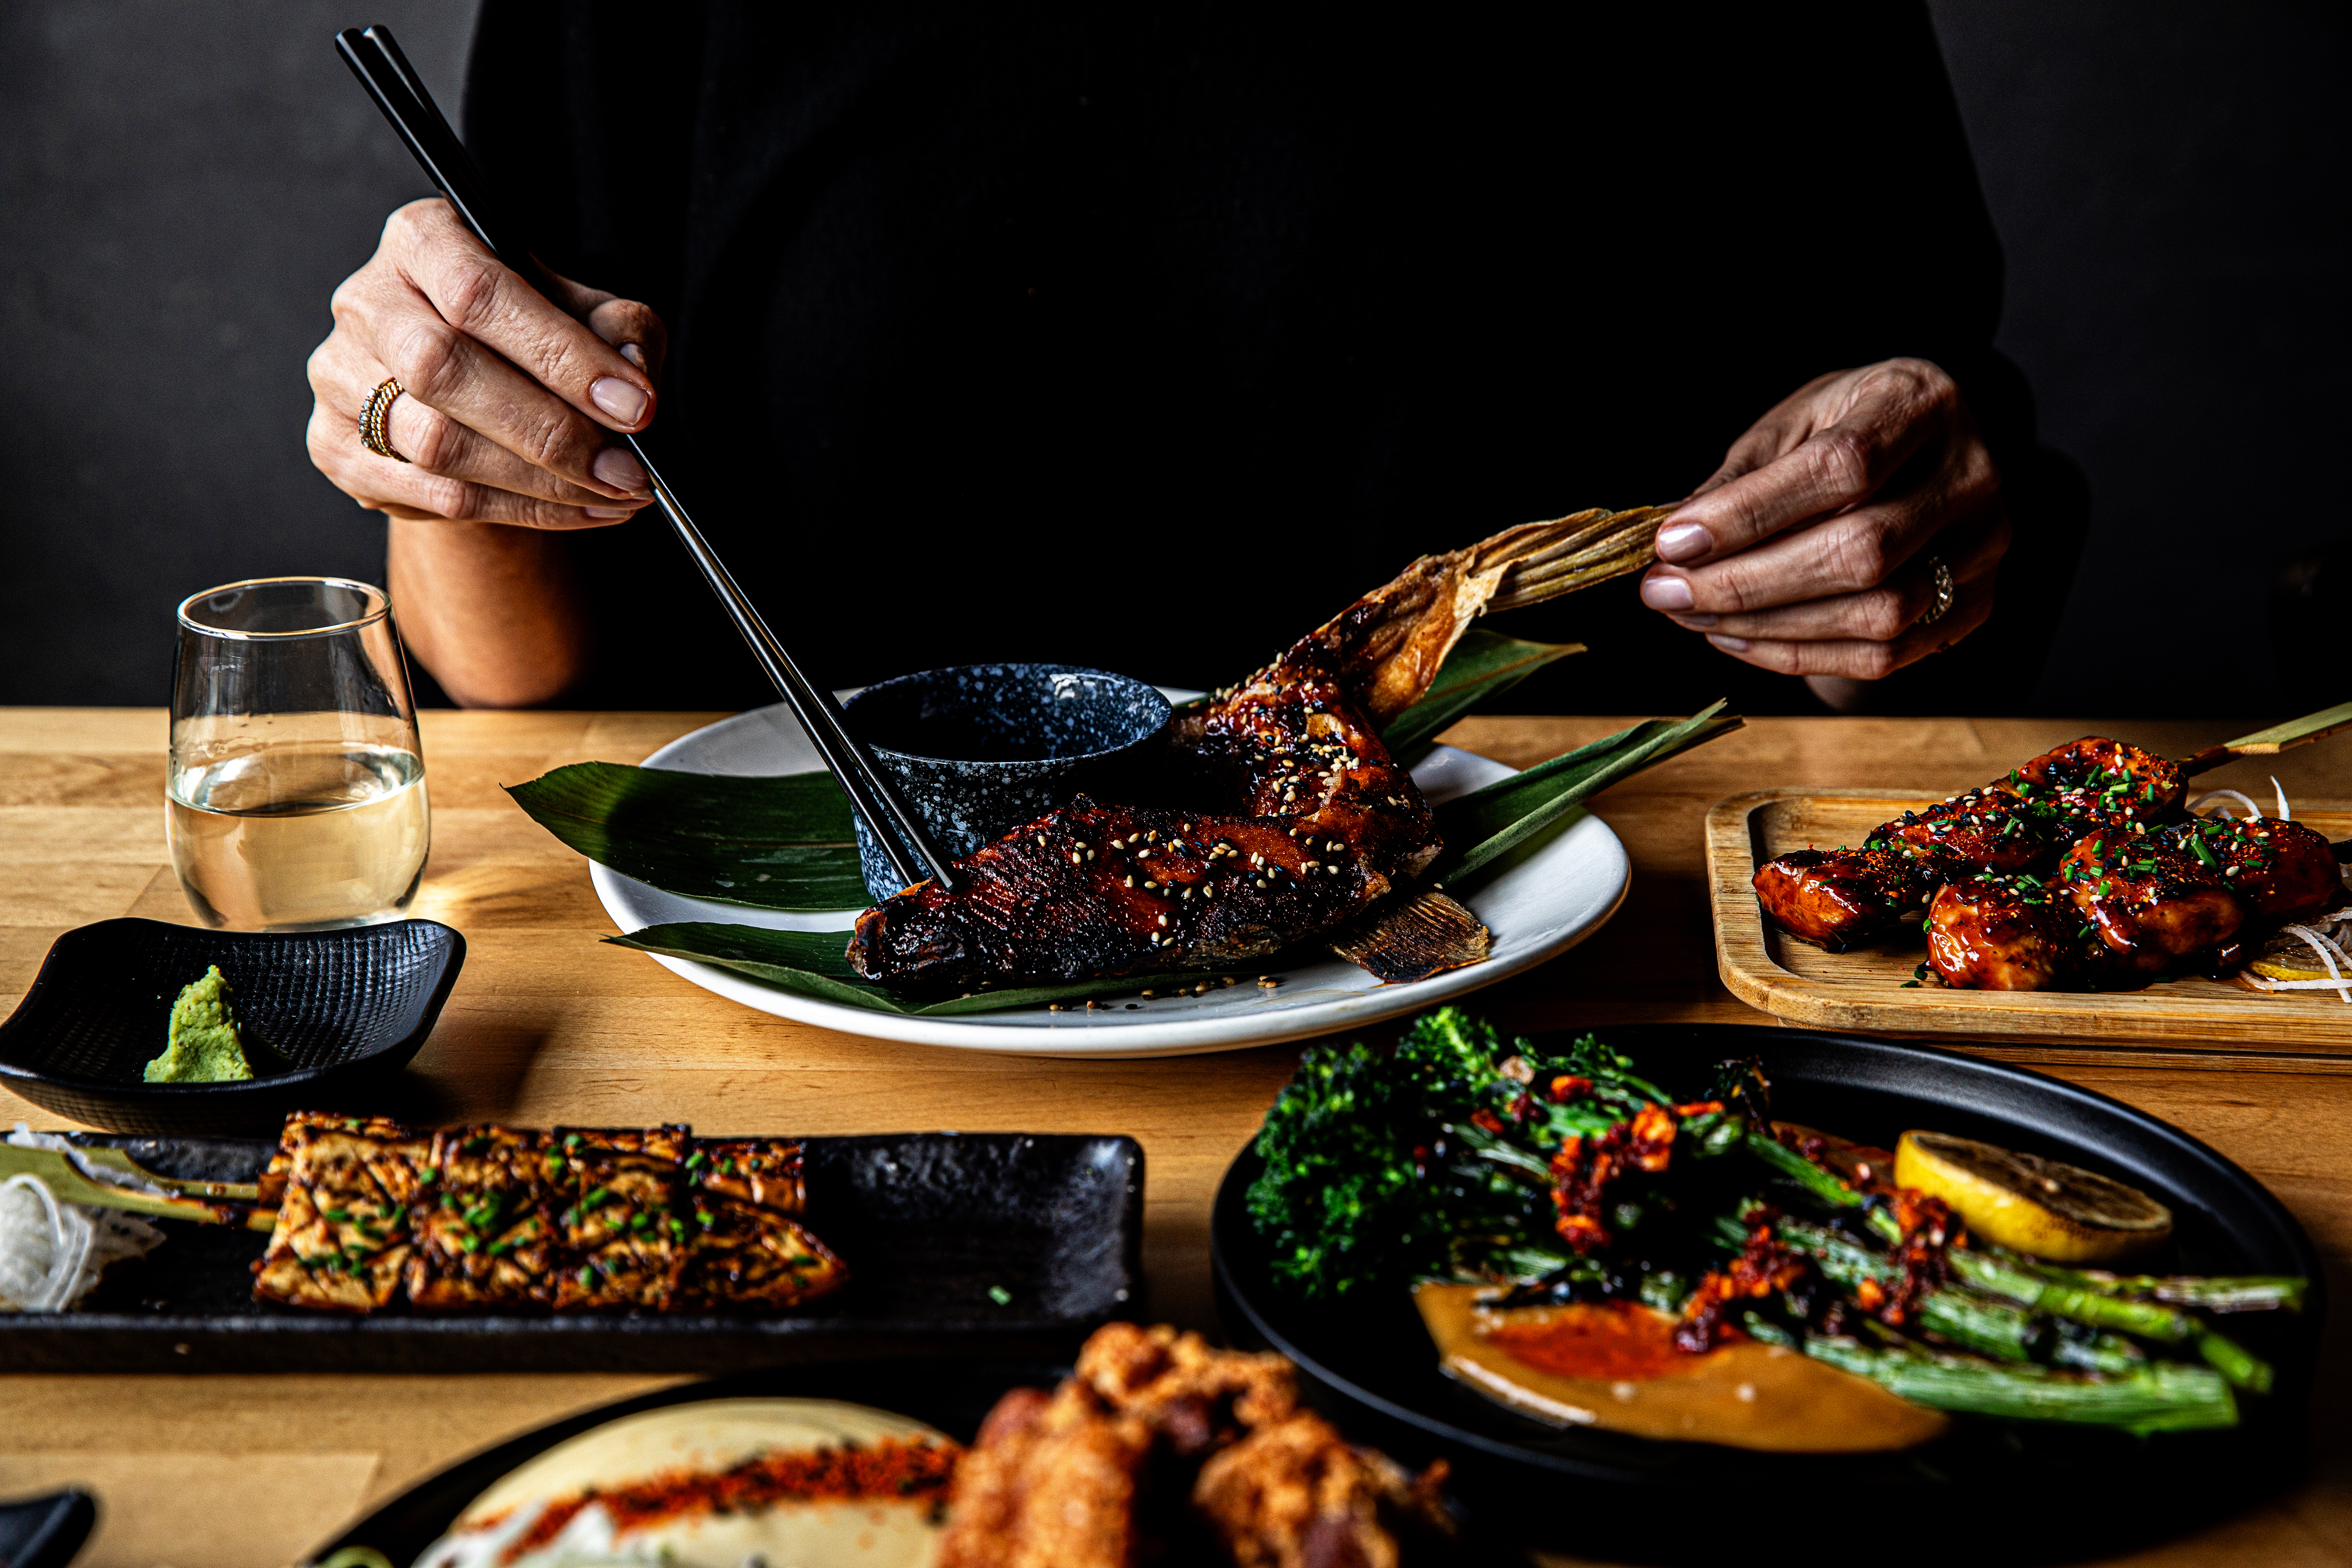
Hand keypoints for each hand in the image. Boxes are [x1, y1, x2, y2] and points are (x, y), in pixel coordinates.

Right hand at [306, 198, 665, 528]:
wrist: (474, 393)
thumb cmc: (532, 337)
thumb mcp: (587, 312)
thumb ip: (620, 330)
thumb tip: (631, 375)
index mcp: (422, 240)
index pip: (478, 292)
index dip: (560, 354)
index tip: (634, 406)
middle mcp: (366, 301)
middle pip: (444, 369)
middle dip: (551, 432)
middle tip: (627, 471)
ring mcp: (340, 376)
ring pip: (438, 444)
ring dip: (542, 482)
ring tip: (618, 495)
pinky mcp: (337, 447)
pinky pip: (435, 495)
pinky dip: (520, 511)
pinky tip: (581, 511)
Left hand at [1638, 358, 2006, 689]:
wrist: (1923, 453)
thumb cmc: (1846, 427)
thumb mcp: (1792, 423)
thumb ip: (1740, 478)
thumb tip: (1672, 538)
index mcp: (1921, 403)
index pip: (1843, 467)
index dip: (1751, 513)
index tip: (1673, 541)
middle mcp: (1970, 474)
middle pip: (1861, 551)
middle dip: (1746, 583)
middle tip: (1665, 592)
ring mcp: (1981, 546)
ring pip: (1874, 615)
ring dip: (1765, 626)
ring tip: (1691, 615)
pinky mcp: (1972, 605)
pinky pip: (1881, 655)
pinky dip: (1796, 655)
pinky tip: (1735, 637)